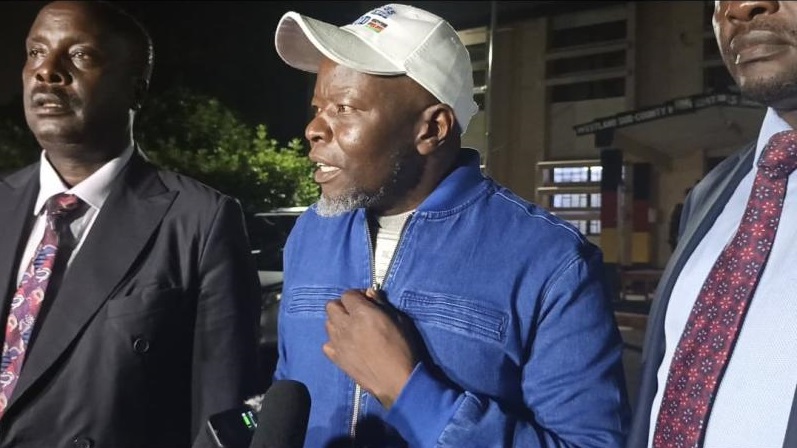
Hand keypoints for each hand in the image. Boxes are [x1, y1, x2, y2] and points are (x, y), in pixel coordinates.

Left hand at [323, 288, 420, 408]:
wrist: (397, 381)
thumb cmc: (402, 349)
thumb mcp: (399, 320)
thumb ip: (382, 304)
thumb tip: (370, 292)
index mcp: (362, 313)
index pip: (347, 294)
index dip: (356, 295)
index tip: (366, 301)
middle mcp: (345, 326)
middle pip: (331, 306)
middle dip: (342, 306)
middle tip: (356, 313)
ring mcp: (338, 343)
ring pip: (328, 324)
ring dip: (337, 322)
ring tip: (351, 329)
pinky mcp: (336, 359)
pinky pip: (327, 345)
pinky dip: (334, 342)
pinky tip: (346, 346)